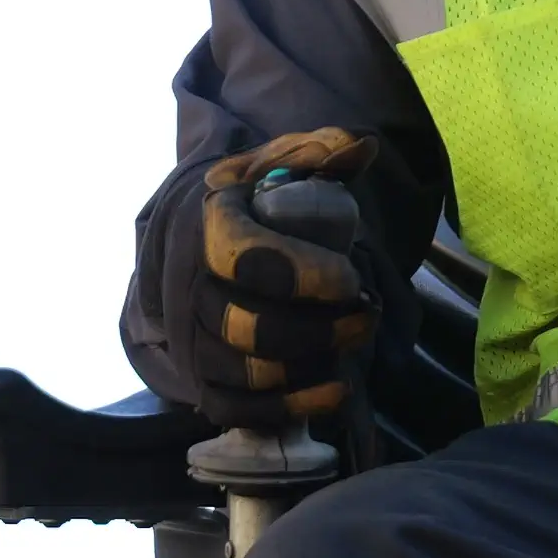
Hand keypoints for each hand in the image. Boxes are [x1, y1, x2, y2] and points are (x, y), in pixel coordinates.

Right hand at [166, 126, 379, 428]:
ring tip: (354, 345)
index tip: (350, 279)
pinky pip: (238, 410)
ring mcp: (193, 340)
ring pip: (246, 372)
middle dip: (318, 330)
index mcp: (211, 227)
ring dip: (309, 366)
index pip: (247, 258)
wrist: (193, 241)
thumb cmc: (252, 203)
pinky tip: (334, 391)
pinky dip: (288, 408)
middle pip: (248, 327)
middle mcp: (191, 287)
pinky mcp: (202, 381)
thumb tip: (359, 147)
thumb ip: (320, 151)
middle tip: (367, 316)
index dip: (303, 274)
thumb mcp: (279, 164)